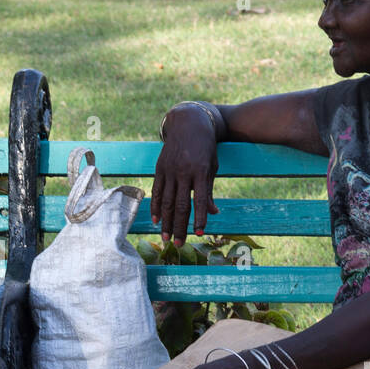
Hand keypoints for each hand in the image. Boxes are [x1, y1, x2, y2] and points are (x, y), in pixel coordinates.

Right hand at [151, 105, 220, 246]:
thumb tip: (213, 213)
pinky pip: (157, 191)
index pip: (199, 200)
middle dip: (179, 226)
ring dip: (166, 222)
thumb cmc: (206, 148)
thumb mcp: (213, 167)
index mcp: (201, 172)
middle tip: (179, 244)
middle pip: (180, 205)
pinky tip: (156, 220)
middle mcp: (183, 172)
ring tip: (166, 237)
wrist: (189, 124)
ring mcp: (169, 170)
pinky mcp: (159, 168)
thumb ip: (209, 191)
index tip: (199, 233)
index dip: (200, 218)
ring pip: (166, 201)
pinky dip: (156, 207)